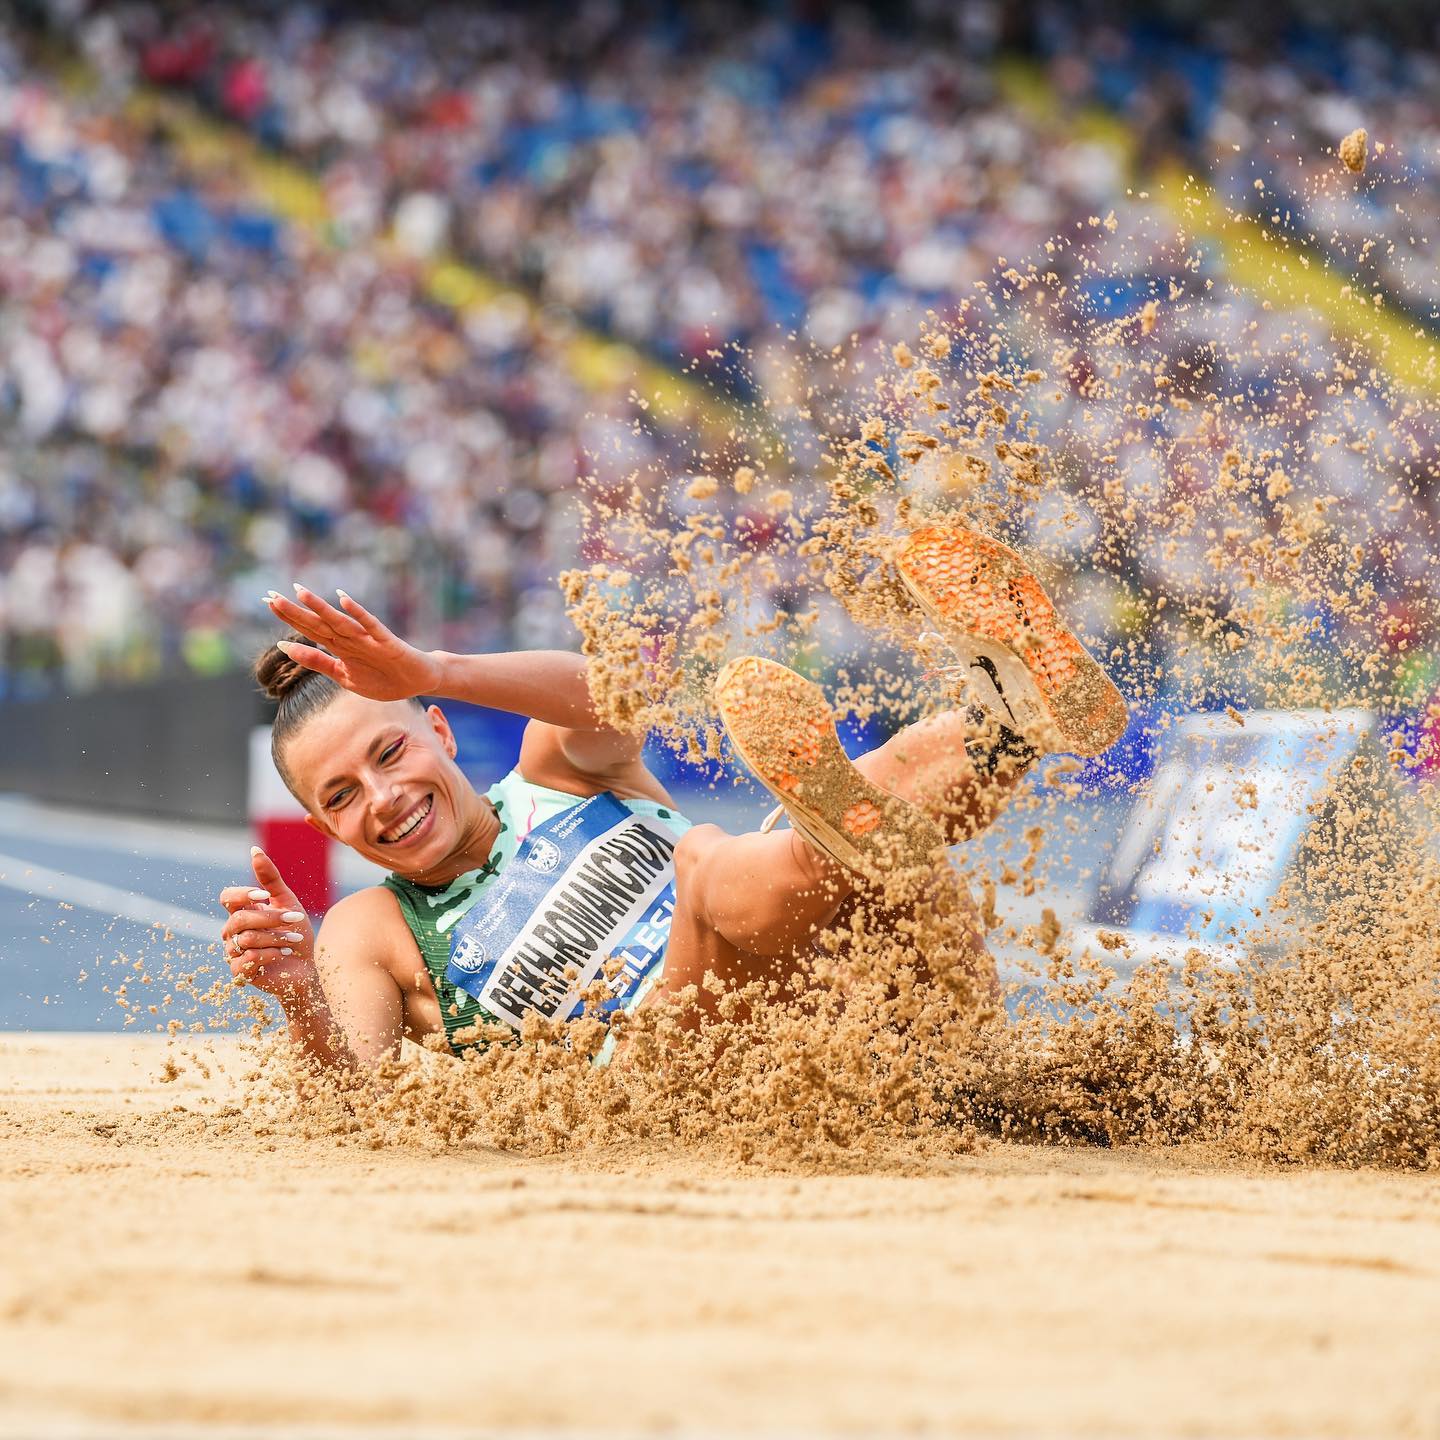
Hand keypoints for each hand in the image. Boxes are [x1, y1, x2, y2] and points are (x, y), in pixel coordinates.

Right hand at [218, 847, 317, 999]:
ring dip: (276, 937)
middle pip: (239, 919)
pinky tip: (284, 953)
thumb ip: (270, 879)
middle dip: (271, 918)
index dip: (242, 895)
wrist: (308, 965)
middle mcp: (232, 932)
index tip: (264, 895)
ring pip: (245, 940)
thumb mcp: (287, 902)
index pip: (227, 897)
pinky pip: (248, 959)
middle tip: (295, 919)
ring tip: (294, 940)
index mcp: (242, 912)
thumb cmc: (296, 931)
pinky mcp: (240, 973)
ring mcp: (233, 952)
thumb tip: (254, 849)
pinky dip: (270, 954)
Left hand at [263, 584, 442, 701]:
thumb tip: (284, 646)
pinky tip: (344, 600)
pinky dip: (358, 614)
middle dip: (295, 610)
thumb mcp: (344, 677)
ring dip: (320, 608)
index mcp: (339, 647)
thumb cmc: (382, 678)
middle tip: (270, 595)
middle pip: (318, 623)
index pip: (309, 629)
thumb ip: (317, 662)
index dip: (289, 617)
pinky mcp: (387, 643)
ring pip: (340, 622)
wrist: (418, 681)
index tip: (267, 602)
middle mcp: (351, 639)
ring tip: (300, 592)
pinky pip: (371, 626)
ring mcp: (369, 639)